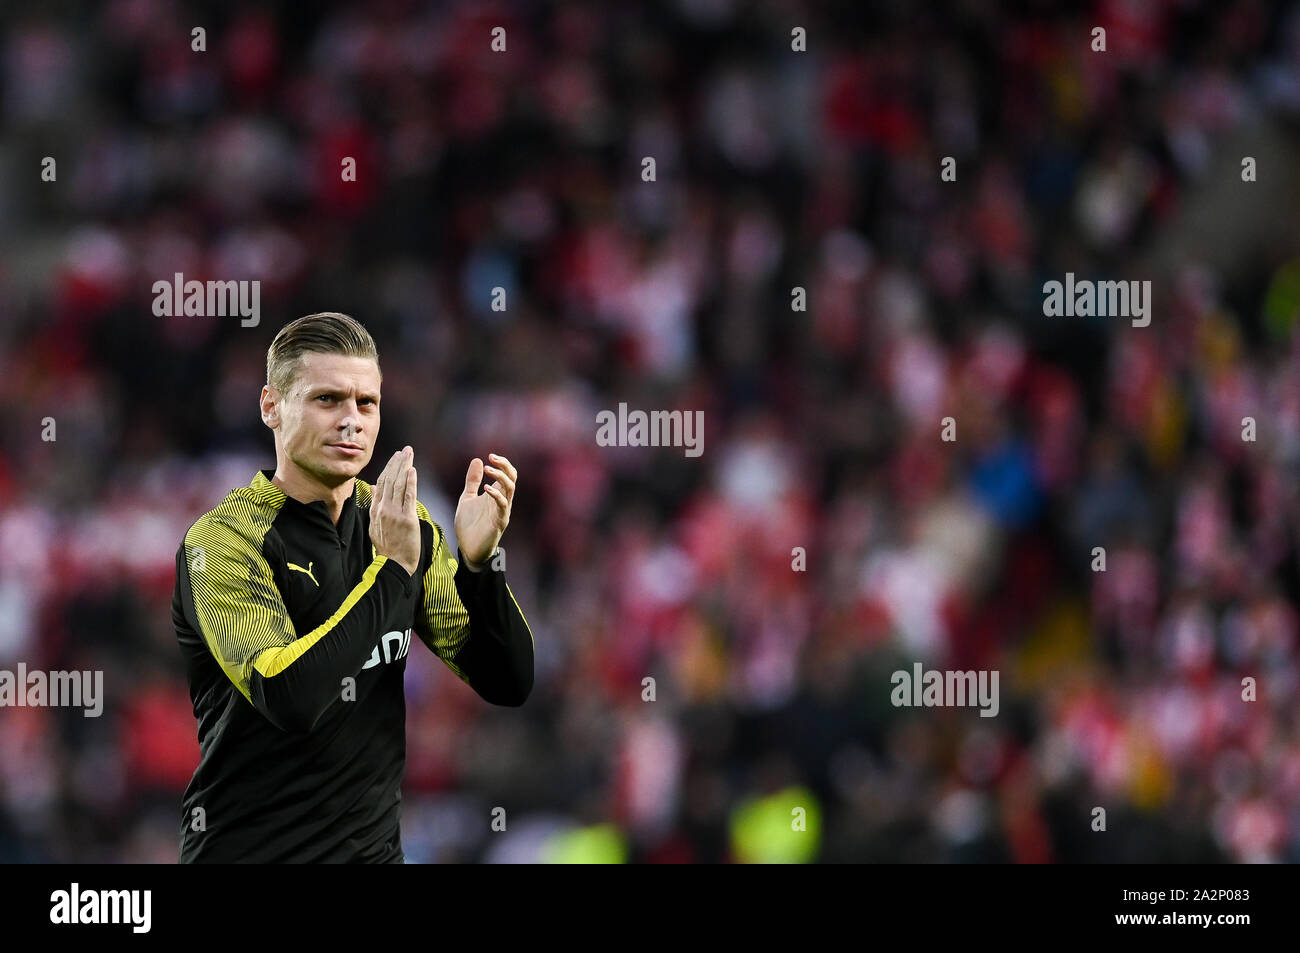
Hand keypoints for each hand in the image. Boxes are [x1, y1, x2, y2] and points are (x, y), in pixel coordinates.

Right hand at [368, 446, 420, 576]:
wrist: (393, 565)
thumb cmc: (387, 547)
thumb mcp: (374, 525)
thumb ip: (375, 505)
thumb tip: (373, 488)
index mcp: (375, 510)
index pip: (381, 484)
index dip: (388, 468)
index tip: (395, 457)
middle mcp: (383, 509)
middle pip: (390, 480)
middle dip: (397, 463)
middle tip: (405, 450)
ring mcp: (394, 513)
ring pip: (398, 485)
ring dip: (404, 467)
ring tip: (409, 454)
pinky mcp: (406, 519)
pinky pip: (408, 497)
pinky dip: (410, 482)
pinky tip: (412, 471)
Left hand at [455, 452, 514, 567]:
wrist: (468, 549)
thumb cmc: (469, 525)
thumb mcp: (467, 498)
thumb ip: (472, 481)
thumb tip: (477, 460)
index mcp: (496, 494)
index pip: (508, 474)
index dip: (502, 463)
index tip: (490, 456)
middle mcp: (503, 501)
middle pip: (512, 478)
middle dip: (504, 466)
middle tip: (492, 458)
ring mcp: (503, 511)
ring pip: (510, 489)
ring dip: (500, 477)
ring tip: (488, 470)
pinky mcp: (499, 522)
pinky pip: (503, 505)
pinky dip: (496, 495)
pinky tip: (486, 488)